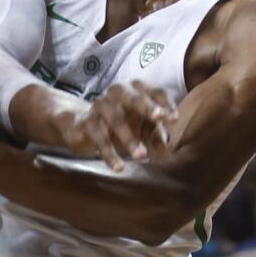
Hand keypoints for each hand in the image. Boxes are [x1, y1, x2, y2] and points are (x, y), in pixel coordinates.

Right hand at [54, 80, 175, 171]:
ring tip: (142, 156)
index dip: (166, 104)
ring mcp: (100, 105)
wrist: (81, 124)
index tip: (173, 120)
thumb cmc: (121, 122)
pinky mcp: (86, 122)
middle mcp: (118, 92)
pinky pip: (99, 137)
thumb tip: (164, 150)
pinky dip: (109, 153)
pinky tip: (119, 167)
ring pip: (115, 119)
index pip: (155, 92)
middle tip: (160, 117)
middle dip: (147, 107)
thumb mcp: (142, 128)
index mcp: (137, 89)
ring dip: (129, 138)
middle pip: (134, 97)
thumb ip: (155, 135)